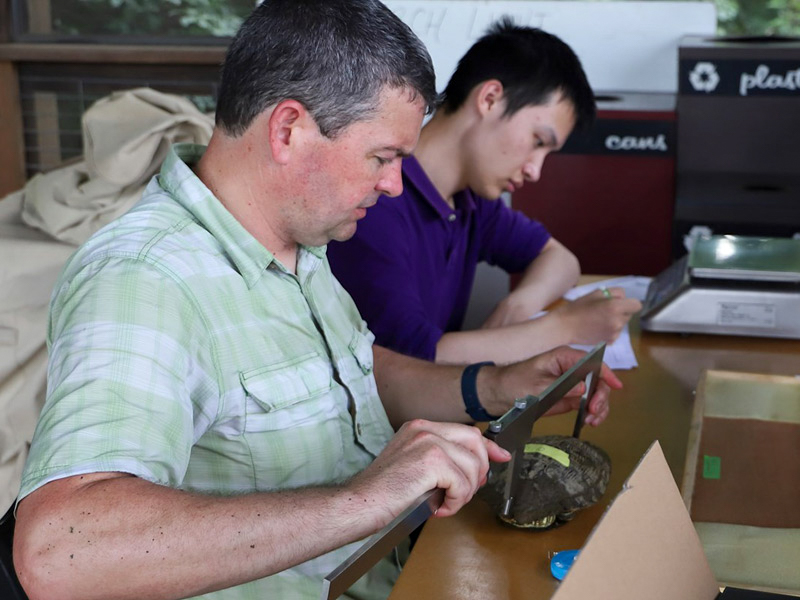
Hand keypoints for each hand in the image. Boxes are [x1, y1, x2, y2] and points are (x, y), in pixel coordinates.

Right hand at [347, 420, 510, 523]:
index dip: (489, 446)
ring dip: (464, 493)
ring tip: (443, 504)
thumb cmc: (383, 493)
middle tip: (463, 493)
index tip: (501, 456)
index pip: (467, 431)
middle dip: (479, 471)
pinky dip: (455, 502)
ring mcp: (427, 441)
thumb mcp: (416, 468)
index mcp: (420, 427)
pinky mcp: (430, 460)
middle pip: (475, 442)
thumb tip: (475, 469)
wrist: (360, 504)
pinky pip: (462, 483)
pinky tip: (438, 508)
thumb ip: (443, 461)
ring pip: (472, 466)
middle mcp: (424, 429)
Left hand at [483, 346, 622, 427]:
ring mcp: (572, 384)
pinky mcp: (570, 397)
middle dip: (601, 396)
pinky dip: (592, 413)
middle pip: (598, 380)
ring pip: (596, 394)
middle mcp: (572, 369)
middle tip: (594, 411)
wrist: (499, 394)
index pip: (593, 362)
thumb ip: (560, 388)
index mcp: (564, 357)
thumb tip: (582, 390)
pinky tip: (589, 421)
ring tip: (592, 421)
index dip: (606, 373)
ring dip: (599, 408)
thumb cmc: (513, 382)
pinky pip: (588, 404)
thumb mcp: (536, 385)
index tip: (616, 386)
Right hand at [552, 287, 641, 343]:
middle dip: (621, 311)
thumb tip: (624, 298)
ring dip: (615, 321)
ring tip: (598, 319)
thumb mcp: (596, 293)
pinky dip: (610, 330)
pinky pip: (616, 333)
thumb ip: (615, 292)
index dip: (629, 303)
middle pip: (629, 314)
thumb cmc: (578, 308)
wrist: (565, 326)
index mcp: (615, 307)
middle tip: (604, 310)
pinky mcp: (609, 341)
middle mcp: (618, 321)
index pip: (637, 305)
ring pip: (622, 324)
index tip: (620, 303)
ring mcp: (614, 333)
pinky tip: (597, 328)